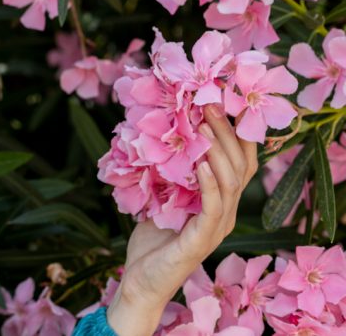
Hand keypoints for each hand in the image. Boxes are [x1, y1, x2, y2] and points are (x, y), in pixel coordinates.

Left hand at [105, 103, 259, 335]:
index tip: (218, 99)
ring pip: (231, 182)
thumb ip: (167, 170)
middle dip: (226, 131)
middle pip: (240, 165)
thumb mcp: (160, 196)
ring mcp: (217, 227)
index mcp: (220, 200)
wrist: (139, 280)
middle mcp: (226, 212)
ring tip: (202, 124)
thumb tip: (155, 132)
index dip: (233, 131)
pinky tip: (200, 164)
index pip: (238, 160)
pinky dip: (208, 183)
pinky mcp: (202, 240)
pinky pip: (214, 208)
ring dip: (218, 150)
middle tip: (210, 101)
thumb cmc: (151, 240)